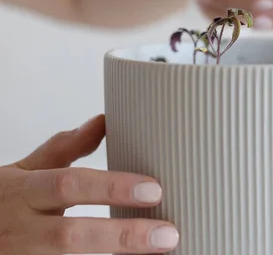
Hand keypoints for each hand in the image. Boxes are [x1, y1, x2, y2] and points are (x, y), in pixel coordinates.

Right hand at [0, 115, 178, 253]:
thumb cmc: (1, 201)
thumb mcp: (25, 171)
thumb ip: (64, 149)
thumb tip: (104, 121)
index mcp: (24, 192)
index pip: (69, 185)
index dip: (112, 187)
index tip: (153, 189)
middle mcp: (21, 228)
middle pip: (71, 234)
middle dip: (122, 235)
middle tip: (166, 234)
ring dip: (115, 254)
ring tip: (158, 250)